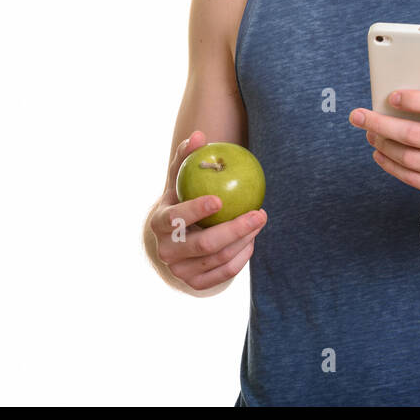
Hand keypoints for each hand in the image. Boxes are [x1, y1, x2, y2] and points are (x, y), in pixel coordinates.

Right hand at [147, 131, 267, 290]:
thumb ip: (186, 158)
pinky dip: (242, 257)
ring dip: (245, 240)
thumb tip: (199, 135)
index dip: (197, 210)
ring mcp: (180, 272)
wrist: (172, 239)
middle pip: (204, 244)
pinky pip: (225, 273)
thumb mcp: (179, 180)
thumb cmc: (180, 200)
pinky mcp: (195, 284)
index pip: (177, 219)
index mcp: (159, 224)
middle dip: (235, 229)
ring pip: (219, 258)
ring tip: (259, 220)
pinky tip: (252, 239)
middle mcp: (166, 252)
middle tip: (259, 213)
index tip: (221, 199)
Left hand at [348, 90, 419, 213]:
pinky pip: (415, 180)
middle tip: (359, 116)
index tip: (391, 96)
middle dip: (380, 124)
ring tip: (370, 135)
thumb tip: (409, 103)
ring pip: (409, 160)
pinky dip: (393, 167)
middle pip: (414, 136)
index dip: (413, 100)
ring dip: (382, 146)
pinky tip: (381, 156)